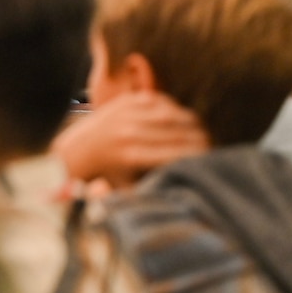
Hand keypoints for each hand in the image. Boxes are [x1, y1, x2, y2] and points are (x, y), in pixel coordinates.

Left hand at [53, 90, 207, 187]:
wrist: (78, 152)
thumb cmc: (111, 178)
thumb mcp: (131, 191)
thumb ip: (157, 191)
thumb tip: (186, 191)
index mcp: (133, 156)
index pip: (180, 152)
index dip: (202, 155)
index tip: (213, 159)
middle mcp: (130, 132)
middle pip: (181, 132)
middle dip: (201, 139)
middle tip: (213, 146)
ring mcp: (127, 113)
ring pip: (174, 114)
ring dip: (193, 123)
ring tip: (201, 133)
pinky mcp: (126, 101)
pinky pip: (162, 101)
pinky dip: (175, 109)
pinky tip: (181, 121)